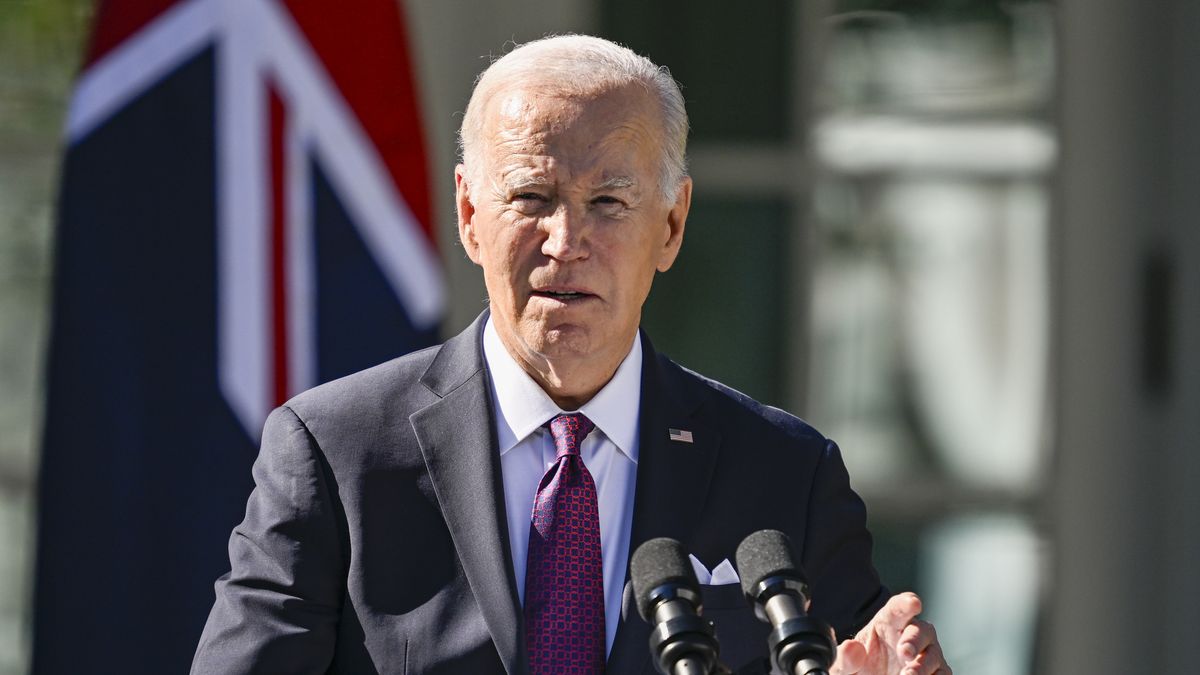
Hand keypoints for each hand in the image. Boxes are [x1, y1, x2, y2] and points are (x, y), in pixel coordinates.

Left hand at [830, 592, 949, 674]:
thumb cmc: (861, 668)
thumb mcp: (846, 666)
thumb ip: (845, 658)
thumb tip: (851, 648)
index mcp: (889, 623)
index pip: (898, 608)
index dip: (906, 603)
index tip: (914, 602)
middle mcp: (912, 635)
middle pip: (921, 630)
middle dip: (914, 640)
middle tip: (904, 653)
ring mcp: (928, 655)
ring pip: (934, 655)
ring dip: (923, 666)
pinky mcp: (937, 673)